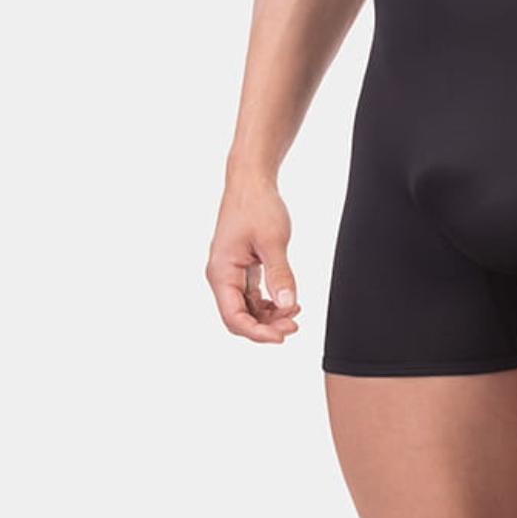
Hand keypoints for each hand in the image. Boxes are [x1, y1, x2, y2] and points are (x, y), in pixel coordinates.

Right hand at [206, 177, 301, 343]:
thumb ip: (280, 275)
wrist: (251, 181)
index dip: (257, 332)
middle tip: (294, 323)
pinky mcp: (241, 268)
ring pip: (246, 308)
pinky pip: (251, 295)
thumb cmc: (258, 206)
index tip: (283, 336)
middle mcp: (221, 276)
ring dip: (269, 316)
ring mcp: (230, 273)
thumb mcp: (273, 241)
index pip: (233, 317)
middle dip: (265, 326)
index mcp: (221, 272)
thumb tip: (287, 305)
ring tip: (295, 311)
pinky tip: (287, 302)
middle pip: (238, 317)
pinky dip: (268, 303)